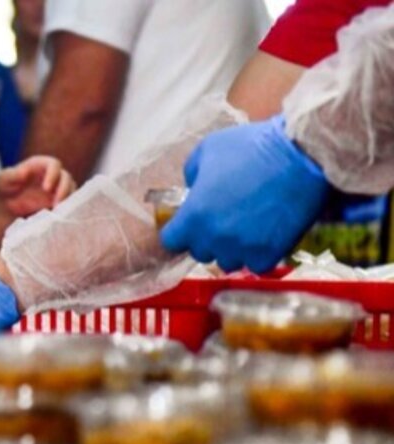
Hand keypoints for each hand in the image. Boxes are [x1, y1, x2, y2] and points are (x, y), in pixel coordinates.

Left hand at [0, 155, 75, 217]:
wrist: (5, 208)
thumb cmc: (3, 189)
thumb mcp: (2, 181)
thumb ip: (12, 175)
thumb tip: (24, 172)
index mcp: (40, 165)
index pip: (53, 164)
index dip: (53, 174)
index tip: (46, 188)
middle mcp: (52, 175)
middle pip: (66, 178)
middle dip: (64, 189)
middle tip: (56, 203)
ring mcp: (57, 190)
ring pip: (71, 192)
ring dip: (67, 201)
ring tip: (57, 213)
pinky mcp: (58, 204)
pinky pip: (68, 205)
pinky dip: (66, 210)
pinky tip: (57, 218)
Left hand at [160, 116, 329, 273]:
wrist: (302, 155)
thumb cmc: (252, 147)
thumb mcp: (207, 150)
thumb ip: (191, 174)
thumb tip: (192, 189)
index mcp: (194, 215)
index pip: (171, 241)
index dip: (179, 232)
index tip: (188, 224)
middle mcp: (214, 238)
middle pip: (200, 252)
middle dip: (207, 238)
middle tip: (222, 219)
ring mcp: (243, 248)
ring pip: (227, 262)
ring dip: (232, 249)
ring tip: (245, 227)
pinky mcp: (270, 253)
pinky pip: (255, 265)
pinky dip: (258, 255)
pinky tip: (264, 236)